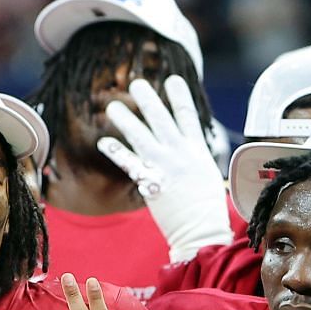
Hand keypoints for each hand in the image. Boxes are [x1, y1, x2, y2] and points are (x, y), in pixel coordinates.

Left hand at [97, 76, 231, 258]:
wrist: (201, 229)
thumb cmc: (206, 208)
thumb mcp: (207, 176)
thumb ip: (194, 159)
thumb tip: (190, 152)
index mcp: (197, 151)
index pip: (188, 117)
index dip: (180, 96)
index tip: (172, 79)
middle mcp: (180, 153)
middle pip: (161, 119)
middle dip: (148, 99)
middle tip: (136, 83)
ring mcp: (164, 166)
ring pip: (141, 136)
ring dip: (126, 119)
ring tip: (112, 105)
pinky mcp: (150, 181)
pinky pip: (129, 163)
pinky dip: (116, 152)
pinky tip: (103, 143)